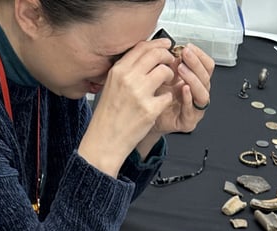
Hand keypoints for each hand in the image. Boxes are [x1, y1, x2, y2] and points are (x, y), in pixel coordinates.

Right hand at [78, 38, 176, 176]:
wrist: (105, 140)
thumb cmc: (107, 116)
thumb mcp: (111, 86)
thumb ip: (126, 71)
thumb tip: (146, 57)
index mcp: (118, 71)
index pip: (142, 47)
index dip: (157, 44)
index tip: (166, 46)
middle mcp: (128, 78)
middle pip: (156, 55)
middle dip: (168, 57)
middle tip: (171, 63)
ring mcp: (139, 93)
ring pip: (165, 72)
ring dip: (170, 76)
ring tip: (167, 84)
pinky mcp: (150, 109)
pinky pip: (168, 96)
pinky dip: (167, 99)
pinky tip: (160, 104)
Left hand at [153, 43, 214, 135]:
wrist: (147, 117)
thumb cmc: (157, 97)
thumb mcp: (163, 75)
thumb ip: (170, 64)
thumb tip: (171, 48)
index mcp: (196, 81)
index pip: (206, 65)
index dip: (199, 55)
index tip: (188, 46)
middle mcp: (198, 93)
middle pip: (206, 77)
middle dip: (196, 63)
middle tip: (185, 54)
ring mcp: (195, 108)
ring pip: (203, 93)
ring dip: (193, 79)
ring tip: (182, 69)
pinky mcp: (189, 121)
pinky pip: (192, 110)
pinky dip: (188, 98)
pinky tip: (184, 89)